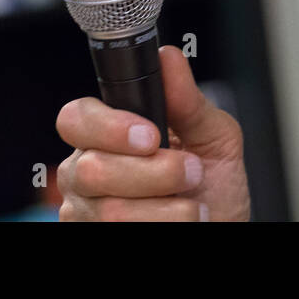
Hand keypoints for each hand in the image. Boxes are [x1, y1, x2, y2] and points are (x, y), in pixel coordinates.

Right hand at [56, 46, 250, 220]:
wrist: (222, 229)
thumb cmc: (214, 187)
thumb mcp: (213, 138)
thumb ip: (189, 101)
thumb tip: (169, 58)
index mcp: (106, 135)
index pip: (76, 118)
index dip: (109, 126)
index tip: (152, 136)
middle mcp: (85, 173)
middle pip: (92, 168)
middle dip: (154, 172)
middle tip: (191, 171)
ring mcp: (87, 215)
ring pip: (110, 211)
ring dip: (167, 209)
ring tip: (193, 206)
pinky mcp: (94, 240)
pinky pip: (118, 235)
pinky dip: (163, 229)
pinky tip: (178, 225)